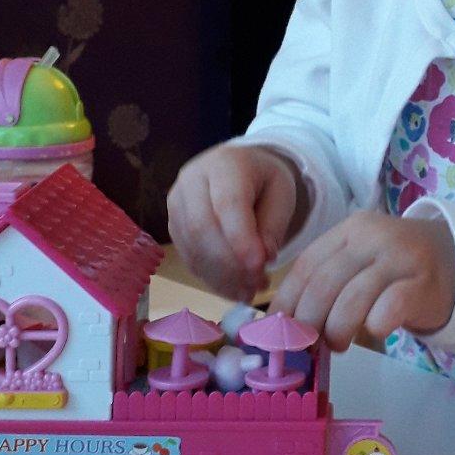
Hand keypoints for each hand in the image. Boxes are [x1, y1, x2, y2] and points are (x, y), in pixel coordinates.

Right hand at [167, 144, 299, 302]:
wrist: (237, 170)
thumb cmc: (262, 181)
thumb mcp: (281, 194)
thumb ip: (273, 225)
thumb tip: (264, 259)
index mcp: (224, 163)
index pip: (227, 203)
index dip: (241, 238)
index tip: (260, 266)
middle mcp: (191, 180)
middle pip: (203, 228)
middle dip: (231, 264)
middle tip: (258, 284)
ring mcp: (176, 204)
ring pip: (193, 248)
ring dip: (222, 277)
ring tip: (250, 291)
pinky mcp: (173, 227)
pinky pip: (189, 258)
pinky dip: (212, 279)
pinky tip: (234, 288)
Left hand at [270, 211, 454, 351]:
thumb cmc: (395, 269)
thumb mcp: (359, 262)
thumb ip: (327, 282)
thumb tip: (285, 324)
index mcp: (349, 230)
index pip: (306, 265)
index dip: (286, 302)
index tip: (277, 331)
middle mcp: (373, 237)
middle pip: (324, 284)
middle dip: (308, 322)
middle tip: (308, 345)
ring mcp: (401, 257)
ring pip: (353, 299)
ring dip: (337, 330)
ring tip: (337, 345)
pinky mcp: (424, 283)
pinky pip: (390, 308)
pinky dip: (375, 325)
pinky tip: (375, 332)